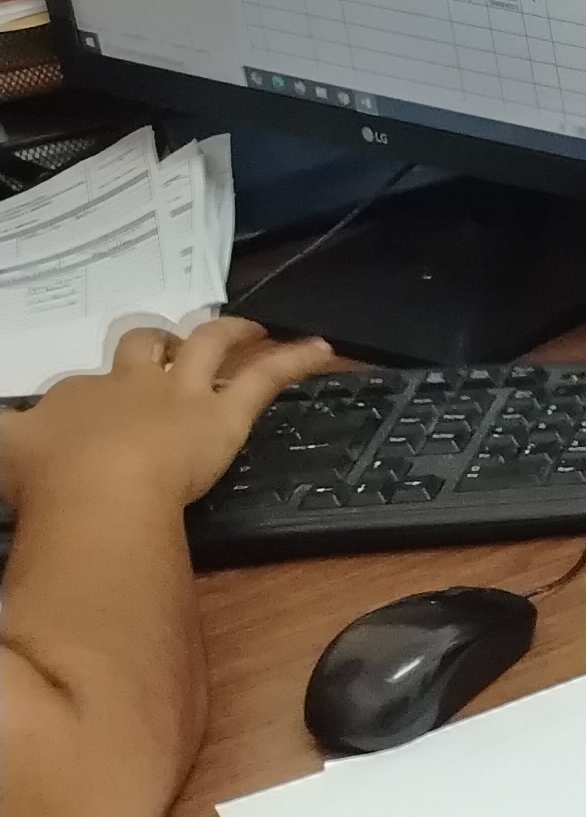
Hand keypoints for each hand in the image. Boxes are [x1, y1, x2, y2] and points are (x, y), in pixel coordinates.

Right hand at [0, 318, 332, 515]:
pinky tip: (322, 348)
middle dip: (156, 343)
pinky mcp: (224, 414)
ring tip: (250, 328)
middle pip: (145, 347)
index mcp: (75, 397)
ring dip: (230, 332)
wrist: (95, 488)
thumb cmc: (45, 480)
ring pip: (210, 345)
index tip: (91, 418)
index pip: (85, 387)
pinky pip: (266, 377)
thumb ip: (4, 436)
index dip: (91, 397)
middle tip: (168, 345)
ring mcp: (180, 394)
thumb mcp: (2, 451)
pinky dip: (295, 358)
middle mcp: (129, 383)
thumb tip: (7, 424)